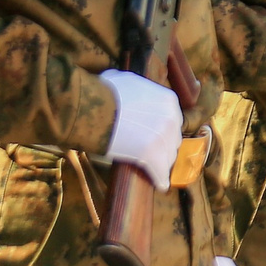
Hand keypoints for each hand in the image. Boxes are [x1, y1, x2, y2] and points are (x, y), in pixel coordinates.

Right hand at [98, 70, 182, 190]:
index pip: (173, 120)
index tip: (156, 137)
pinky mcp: (152, 155)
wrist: (92, 109)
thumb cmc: (103, 93)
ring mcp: (163, 137)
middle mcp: (171, 117)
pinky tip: (160, 186)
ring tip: (155, 169)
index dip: (164, 131)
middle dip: (164, 147)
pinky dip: (159, 179)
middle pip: (173, 139)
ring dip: (162, 163)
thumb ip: (136, 86)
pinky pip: (160, 172)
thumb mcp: (125, 80)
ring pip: (168, 156)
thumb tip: (127, 84)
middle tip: (153, 154)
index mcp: (168, 99)